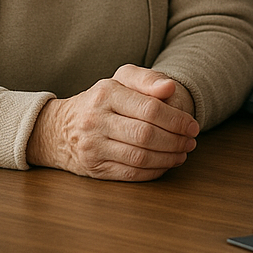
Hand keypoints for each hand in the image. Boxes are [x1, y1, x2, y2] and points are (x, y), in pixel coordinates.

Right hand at [26, 65, 199, 180]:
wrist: (59, 128)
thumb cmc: (102, 100)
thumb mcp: (121, 79)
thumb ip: (148, 79)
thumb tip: (169, 88)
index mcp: (106, 93)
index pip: (150, 109)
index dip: (177, 120)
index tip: (193, 125)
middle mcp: (95, 120)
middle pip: (146, 135)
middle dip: (176, 141)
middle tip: (191, 142)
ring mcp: (92, 146)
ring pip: (139, 157)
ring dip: (168, 158)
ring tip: (182, 153)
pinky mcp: (92, 168)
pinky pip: (129, 173)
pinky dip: (153, 171)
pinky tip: (165, 165)